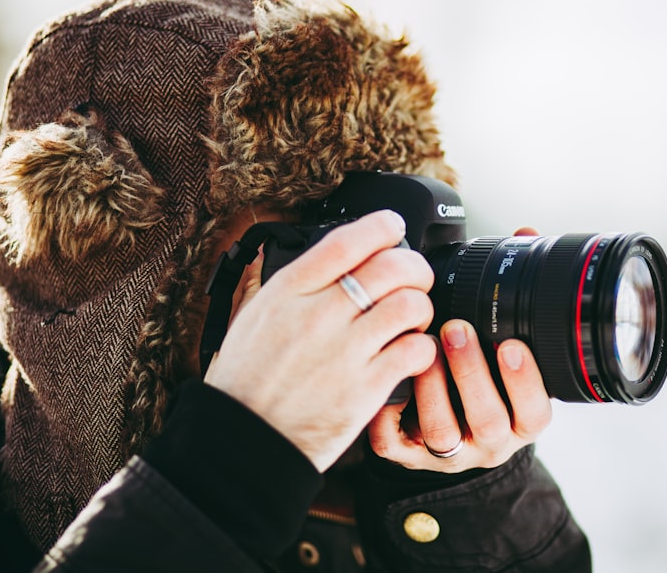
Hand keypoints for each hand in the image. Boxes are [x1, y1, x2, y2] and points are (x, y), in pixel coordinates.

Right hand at [204, 210, 437, 471]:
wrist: (243, 441)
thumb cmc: (247, 379)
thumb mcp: (254, 314)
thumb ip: (293, 282)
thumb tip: (327, 252)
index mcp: (289, 291)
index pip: (347, 241)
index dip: (381, 226)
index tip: (394, 227)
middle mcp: (318, 315)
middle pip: (391, 266)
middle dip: (414, 267)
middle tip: (415, 279)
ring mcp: (344, 352)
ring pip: (411, 304)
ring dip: (421, 307)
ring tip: (412, 320)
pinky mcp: (365, 389)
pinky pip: (416, 350)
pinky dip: (423, 348)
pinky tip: (411, 353)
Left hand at [367, 319, 552, 471]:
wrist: (447, 423)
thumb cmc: (480, 380)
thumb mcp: (503, 366)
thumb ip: (504, 340)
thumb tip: (498, 288)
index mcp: (520, 423)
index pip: (535, 414)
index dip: (525, 382)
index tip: (511, 345)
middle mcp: (488, 443)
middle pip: (488, 422)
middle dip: (471, 373)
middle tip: (456, 330)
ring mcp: (448, 455)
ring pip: (442, 434)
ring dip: (433, 387)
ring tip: (424, 349)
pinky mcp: (407, 456)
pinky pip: (392, 442)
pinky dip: (387, 409)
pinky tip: (391, 377)